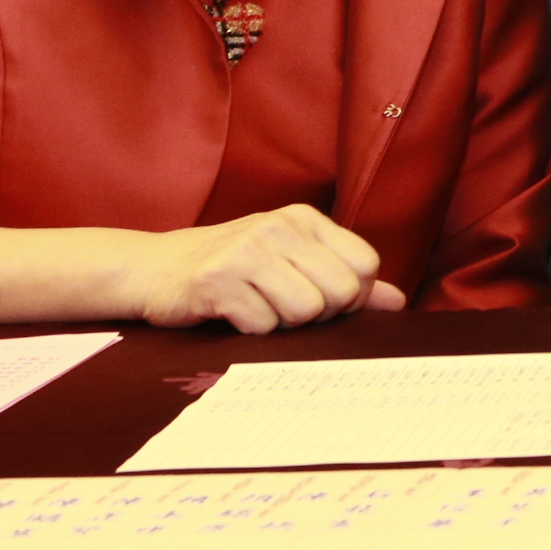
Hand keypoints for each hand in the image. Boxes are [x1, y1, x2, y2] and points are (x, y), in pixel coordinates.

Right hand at [135, 205, 405, 332]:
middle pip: (341, 292)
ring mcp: (246, 251)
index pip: (366, 265)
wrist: (153, 269)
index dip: (352, 296)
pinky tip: (232, 314)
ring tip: (258, 308)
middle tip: (286, 308)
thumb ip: (344, 278)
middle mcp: (278, 227)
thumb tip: (397, 302)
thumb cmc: (232, 268)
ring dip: (284, 324)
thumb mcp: (290, 260)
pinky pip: (263, 325)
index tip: (323, 301)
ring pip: (306, 311)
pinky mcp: (216, 280)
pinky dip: (252, 330)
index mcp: (304, 219)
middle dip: (321, 315)